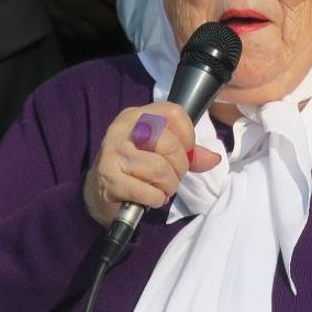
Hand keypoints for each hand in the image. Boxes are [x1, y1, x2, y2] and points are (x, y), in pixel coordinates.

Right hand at [31, 0, 121, 39]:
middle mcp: (87, 4)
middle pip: (114, 20)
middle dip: (120, 13)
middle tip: (120, 4)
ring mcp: (72, 18)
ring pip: (99, 31)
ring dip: (104, 23)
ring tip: (104, 13)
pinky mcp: (59, 26)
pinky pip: (81, 35)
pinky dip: (87, 30)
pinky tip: (87, 20)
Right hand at [83, 103, 220, 225]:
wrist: (98, 191)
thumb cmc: (135, 168)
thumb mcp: (161, 153)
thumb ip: (189, 153)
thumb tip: (213, 159)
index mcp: (138, 115)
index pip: (174, 113)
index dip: (188, 136)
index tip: (184, 152)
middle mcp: (123, 129)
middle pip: (169, 143)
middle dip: (179, 167)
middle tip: (172, 177)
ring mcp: (113, 152)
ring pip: (159, 169)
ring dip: (168, 186)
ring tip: (162, 189)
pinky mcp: (108, 178)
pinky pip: (146, 190)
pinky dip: (155, 199)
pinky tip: (151, 198)